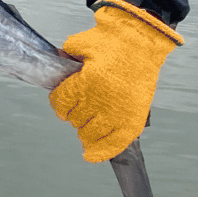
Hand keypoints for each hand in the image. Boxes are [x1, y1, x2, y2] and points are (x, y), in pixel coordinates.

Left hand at [48, 0, 182, 162]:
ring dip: (84, 131)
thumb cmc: (112, 41)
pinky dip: (102, 151)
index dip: (58, 104)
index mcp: (88, 82)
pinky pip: (116, 143)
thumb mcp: (80, 45)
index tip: (61, 103)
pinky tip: (90, 155)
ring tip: (85, 125)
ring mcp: (120, 112)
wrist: (142, 41)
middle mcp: (104, 100)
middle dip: (73, 115)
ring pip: (91, 133)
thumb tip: (55, 66)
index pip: (61, 103)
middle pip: (75, 120)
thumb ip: (64, 58)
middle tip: (77, 109)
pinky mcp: (134, 118)